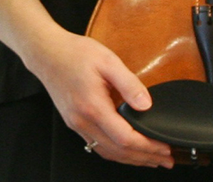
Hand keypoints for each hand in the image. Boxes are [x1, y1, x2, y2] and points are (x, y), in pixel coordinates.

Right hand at [27, 31, 173, 167]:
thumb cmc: (74, 53)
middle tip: (166, 160)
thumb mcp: (108, 61)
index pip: (125, 138)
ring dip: (132, 159)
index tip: (164, 147)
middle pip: (118, 151)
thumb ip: (129, 84)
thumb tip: (146, 105)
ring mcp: (76, 124)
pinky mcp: (74, 123)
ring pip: (107, 152)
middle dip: (145, 158)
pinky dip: (116, 153)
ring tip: (152, 160)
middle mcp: (83, 121)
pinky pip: (98, 146)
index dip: (148, 147)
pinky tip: (127, 152)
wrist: (46, 52)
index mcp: (93, 107)